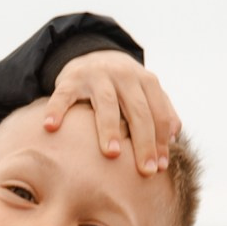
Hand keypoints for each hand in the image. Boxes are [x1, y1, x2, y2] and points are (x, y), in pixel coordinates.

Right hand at [42, 50, 180, 173]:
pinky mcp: (70, 78)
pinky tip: (51, 127)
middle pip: (137, 111)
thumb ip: (162, 110)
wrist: (91, 55)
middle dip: (143, 142)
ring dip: (109, 129)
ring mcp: (96, 76)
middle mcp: (124, 75)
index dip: (161, 141)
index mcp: (145, 81)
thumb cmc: (123, 86)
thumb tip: (174, 135)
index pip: (157, 114)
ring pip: (106, 103)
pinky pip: (63, 95)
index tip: (160, 168)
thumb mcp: (145, 92)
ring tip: (111, 154)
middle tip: (145, 170)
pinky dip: (56, 109)